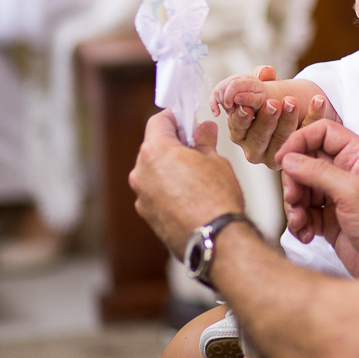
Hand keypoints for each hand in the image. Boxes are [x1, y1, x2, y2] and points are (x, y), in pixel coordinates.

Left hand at [130, 110, 244, 253]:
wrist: (216, 239)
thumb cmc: (217, 199)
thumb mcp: (215, 160)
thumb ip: (204, 141)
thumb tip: (203, 129)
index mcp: (155, 151)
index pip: (158, 122)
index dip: (175, 118)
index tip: (188, 120)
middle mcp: (141, 172)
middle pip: (153, 147)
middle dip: (174, 145)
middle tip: (197, 148)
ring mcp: (142, 196)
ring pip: (153, 172)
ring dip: (170, 169)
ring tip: (197, 177)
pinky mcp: (147, 215)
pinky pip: (156, 193)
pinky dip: (168, 190)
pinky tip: (191, 198)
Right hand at [210, 72, 270, 117]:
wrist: (263, 96)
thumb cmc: (262, 100)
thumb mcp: (260, 100)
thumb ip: (250, 99)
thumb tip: (237, 98)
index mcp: (249, 80)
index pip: (234, 85)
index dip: (229, 97)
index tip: (232, 108)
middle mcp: (239, 77)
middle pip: (224, 88)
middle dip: (226, 102)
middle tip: (234, 111)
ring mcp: (230, 81)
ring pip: (218, 91)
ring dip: (223, 104)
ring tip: (233, 110)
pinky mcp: (224, 86)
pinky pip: (214, 93)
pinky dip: (213, 104)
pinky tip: (217, 113)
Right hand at [226, 66, 334, 167]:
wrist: (295, 112)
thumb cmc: (269, 100)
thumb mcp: (261, 88)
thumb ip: (258, 79)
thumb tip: (264, 71)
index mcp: (240, 132)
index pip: (237, 127)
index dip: (242, 118)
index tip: (248, 106)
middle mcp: (254, 149)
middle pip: (258, 137)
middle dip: (266, 120)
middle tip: (273, 103)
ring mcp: (276, 155)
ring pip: (281, 141)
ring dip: (287, 120)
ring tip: (293, 101)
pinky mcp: (297, 153)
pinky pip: (307, 137)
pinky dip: (314, 117)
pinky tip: (319, 101)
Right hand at [277, 120, 358, 273]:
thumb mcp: (352, 192)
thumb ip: (318, 171)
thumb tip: (290, 158)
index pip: (323, 132)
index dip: (299, 141)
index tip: (282, 158)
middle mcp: (348, 171)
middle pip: (306, 161)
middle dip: (294, 180)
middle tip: (293, 197)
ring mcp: (337, 194)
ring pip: (301, 187)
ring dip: (294, 205)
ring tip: (300, 220)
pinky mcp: (329, 217)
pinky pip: (303, 211)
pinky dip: (300, 222)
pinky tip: (307, 233)